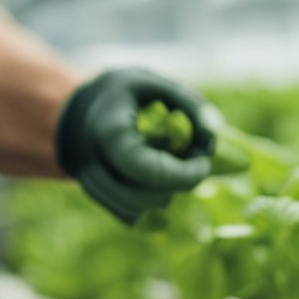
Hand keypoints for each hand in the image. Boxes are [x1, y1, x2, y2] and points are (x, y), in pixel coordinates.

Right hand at [56, 68, 221, 221]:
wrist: (84, 108)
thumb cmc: (125, 94)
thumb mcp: (155, 83)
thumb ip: (188, 104)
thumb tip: (214, 134)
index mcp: (110, 134)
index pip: (149, 171)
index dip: (185, 174)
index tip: (205, 159)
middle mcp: (93, 164)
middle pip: (147, 197)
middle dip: (179, 183)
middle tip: (194, 156)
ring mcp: (91, 185)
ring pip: (140, 210)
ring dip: (167, 192)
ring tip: (175, 163)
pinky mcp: (98, 198)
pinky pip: (131, 215)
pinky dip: (152, 199)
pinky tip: (159, 176)